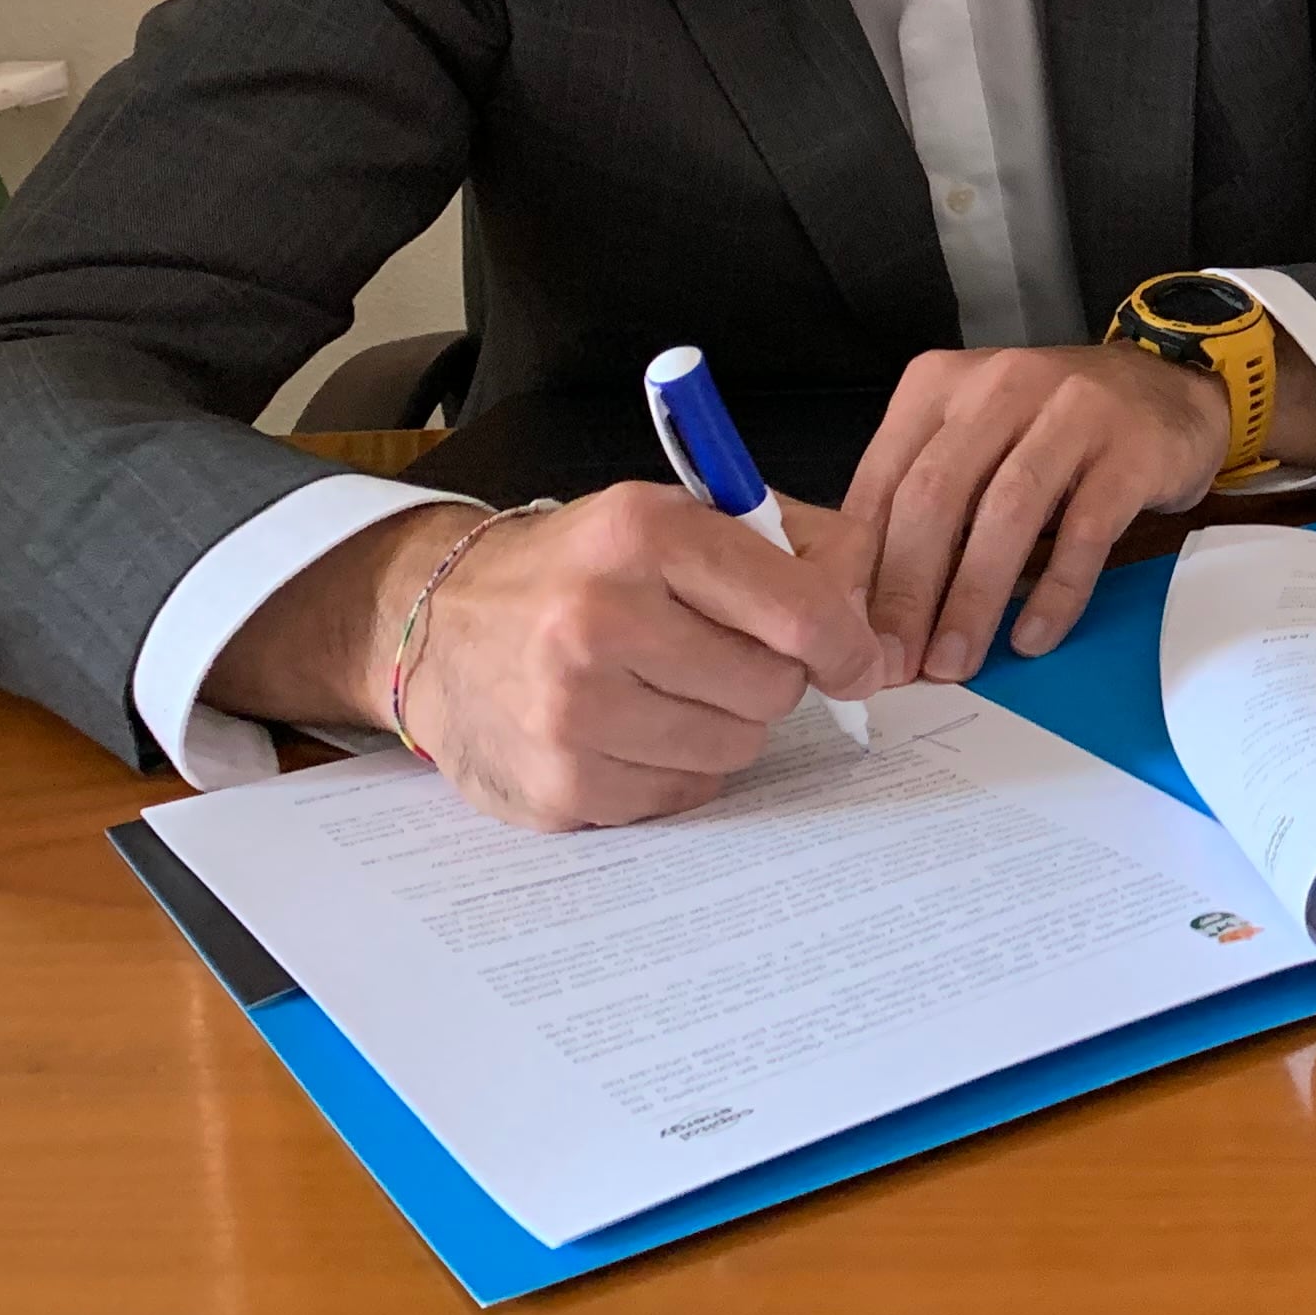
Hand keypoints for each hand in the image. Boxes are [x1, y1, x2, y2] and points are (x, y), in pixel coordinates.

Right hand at [399, 483, 898, 832]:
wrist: (442, 622)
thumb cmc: (584, 568)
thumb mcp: (680, 518)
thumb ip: (797, 548)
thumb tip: (874, 631)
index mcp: (643, 534)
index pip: (799, 611)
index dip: (846, 643)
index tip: (855, 661)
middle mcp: (598, 620)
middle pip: (773, 690)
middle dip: (766, 678)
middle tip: (718, 658)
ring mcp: (571, 710)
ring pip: (735, 749)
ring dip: (721, 726)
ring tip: (666, 688)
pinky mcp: (559, 784)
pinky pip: (683, 796)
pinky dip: (673, 768)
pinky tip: (630, 728)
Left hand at [844, 343, 1230, 680]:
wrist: (1170, 389)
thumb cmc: (1054, 428)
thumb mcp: (975, 439)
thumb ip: (924, 496)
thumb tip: (866, 600)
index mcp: (941, 384)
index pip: (884, 478)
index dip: (864, 564)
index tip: (851, 634)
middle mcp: (1000, 387)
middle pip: (936, 495)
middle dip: (908, 589)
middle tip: (897, 662)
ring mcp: (1071, 413)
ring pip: (1006, 513)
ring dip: (974, 598)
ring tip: (955, 662)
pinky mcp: (1130, 451)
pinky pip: (1084, 530)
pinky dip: (1055, 590)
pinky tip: (1033, 637)